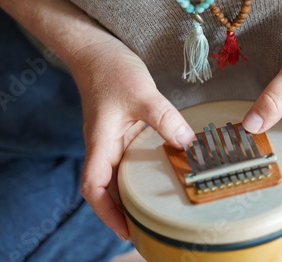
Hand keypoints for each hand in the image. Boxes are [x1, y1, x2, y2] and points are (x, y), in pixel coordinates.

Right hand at [67, 37, 194, 239]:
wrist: (96, 50)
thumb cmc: (110, 70)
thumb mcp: (141, 94)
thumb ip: (164, 119)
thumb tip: (188, 144)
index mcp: (101, 142)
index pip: (93, 187)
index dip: (107, 213)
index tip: (126, 231)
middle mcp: (104, 145)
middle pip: (107, 188)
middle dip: (123, 210)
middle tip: (150, 226)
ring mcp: (112, 138)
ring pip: (119, 174)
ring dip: (133, 191)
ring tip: (157, 206)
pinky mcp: (122, 129)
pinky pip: (130, 156)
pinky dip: (142, 169)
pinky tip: (160, 169)